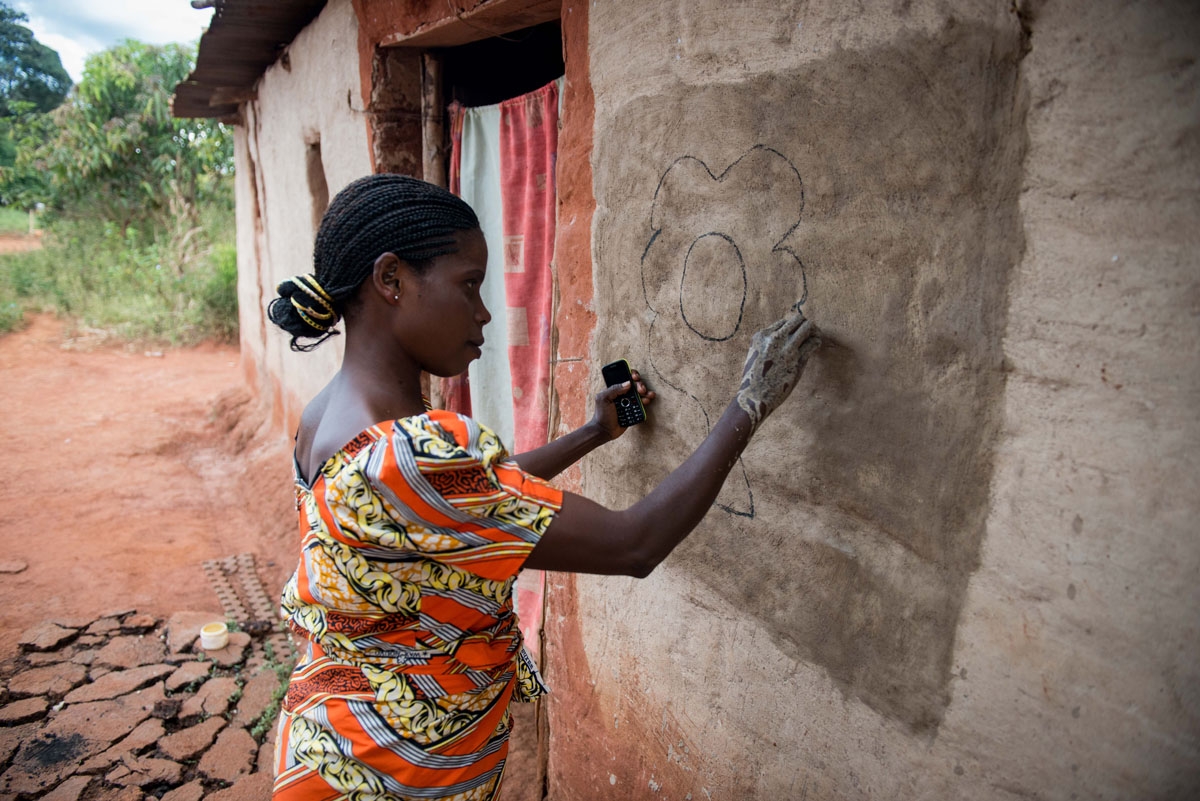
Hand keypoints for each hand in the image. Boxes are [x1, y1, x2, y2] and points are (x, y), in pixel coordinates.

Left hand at [592, 369, 655, 440]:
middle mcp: (623, 393)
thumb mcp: (603, 398)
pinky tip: (647, 400)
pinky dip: (646, 400)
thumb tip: (628, 383)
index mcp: (615, 388)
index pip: (625, 377)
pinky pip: (642, 403)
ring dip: (646, 392)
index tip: (635, 377)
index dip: (631, 374)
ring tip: (648, 395)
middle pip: (635, 384)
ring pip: (640, 393)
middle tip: (641, 390)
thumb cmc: (601, 414)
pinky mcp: (633, 410)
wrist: (605, 430)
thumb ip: (614, 389)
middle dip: (640, 384)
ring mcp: (629, 401)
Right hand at [736, 310, 820, 429]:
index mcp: (761, 336)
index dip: (792, 327)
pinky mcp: (797, 360)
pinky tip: (815, 346)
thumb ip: (766, 344)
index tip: (796, 334)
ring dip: (814, 331)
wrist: (754, 397)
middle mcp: (774, 339)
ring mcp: (786, 348)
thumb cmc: (754, 379)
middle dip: (805, 324)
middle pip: (797, 319)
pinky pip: (812, 343)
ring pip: (807, 327)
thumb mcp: (755, 355)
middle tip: (810, 332)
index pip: (784, 322)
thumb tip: (782, 338)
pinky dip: (816, 342)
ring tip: (816, 336)